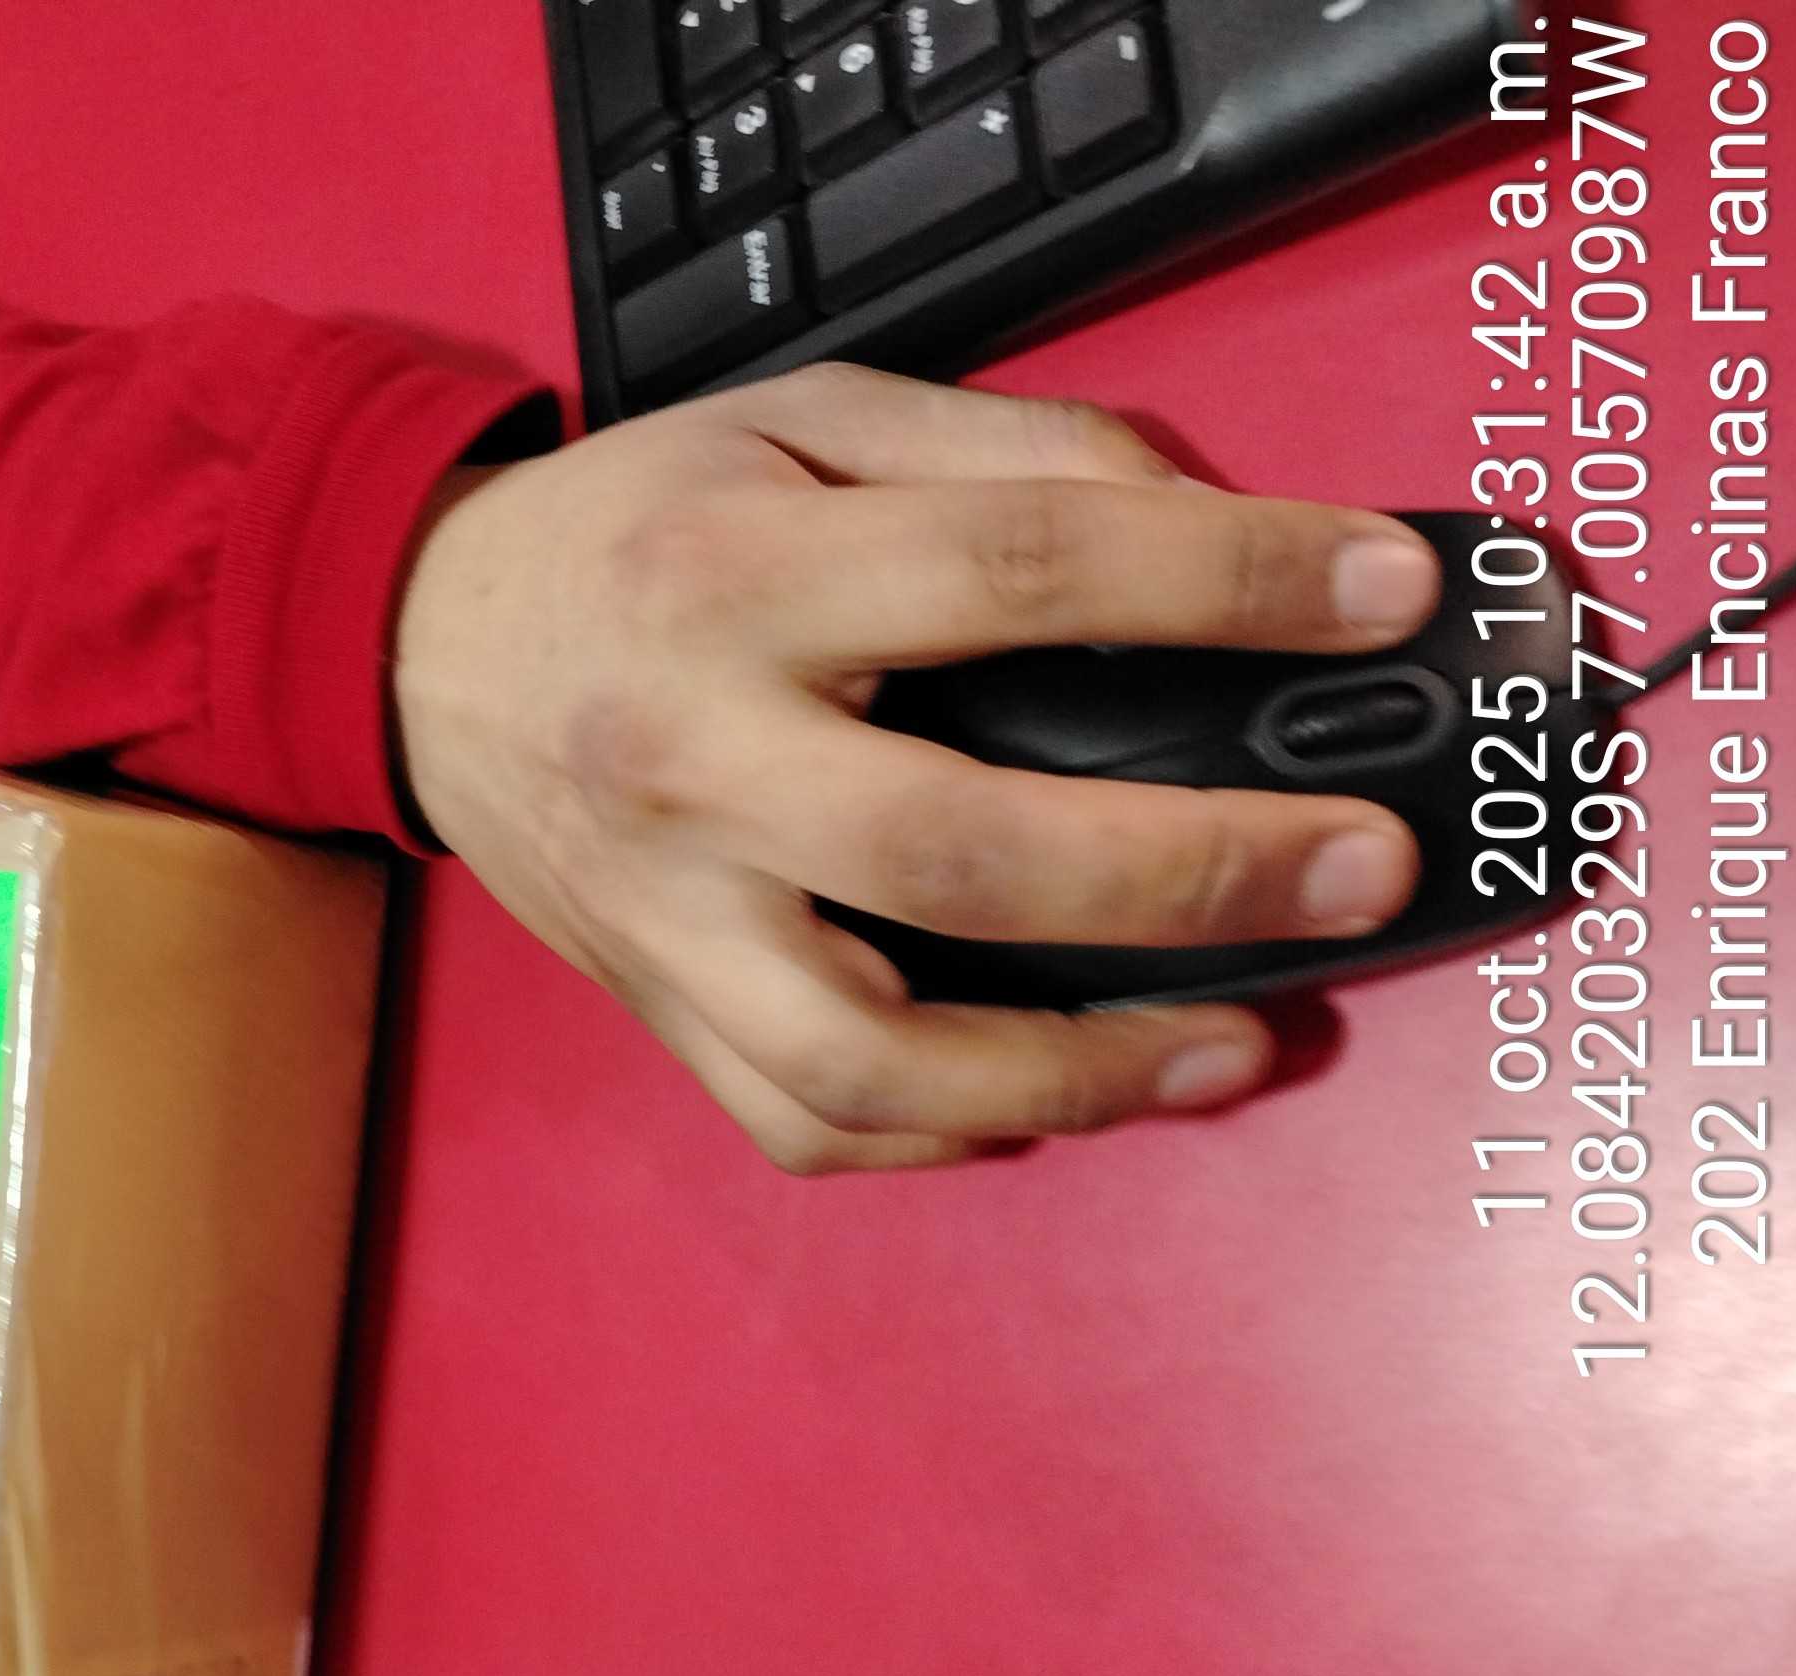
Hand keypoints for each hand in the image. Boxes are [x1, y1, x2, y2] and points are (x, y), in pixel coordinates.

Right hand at [389, 365, 1443, 1172]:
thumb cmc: (631, 535)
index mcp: (737, 579)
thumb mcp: (803, 420)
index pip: (1018, 570)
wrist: (420, 649)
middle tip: (1355, 873)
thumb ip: (1004, 448)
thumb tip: (1204, 523)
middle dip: (1192, 875)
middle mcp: (694, 761)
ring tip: (1233, 1048)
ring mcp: (669, 915)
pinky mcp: (658, 1007)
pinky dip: (951, 1136)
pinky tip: (1062, 1099)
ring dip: (1080, 1076)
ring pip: (872, 1062)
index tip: (1375, 593)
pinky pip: (808, 1124)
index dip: (1226, 582)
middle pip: (962, 854)